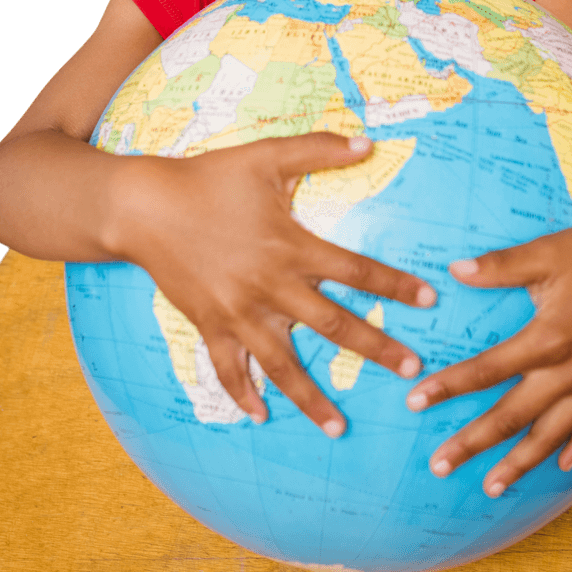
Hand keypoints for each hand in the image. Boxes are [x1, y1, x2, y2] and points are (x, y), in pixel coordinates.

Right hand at [113, 134, 436, 436]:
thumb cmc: (208, 178)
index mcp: (291, 247)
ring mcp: (238, 312)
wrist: (142, 206)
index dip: (395, 285)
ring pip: (283, 364)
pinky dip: (242, 393)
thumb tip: (368, 143)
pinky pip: (228, 368)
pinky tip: (259, 416)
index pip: (356, 271)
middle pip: (333, 325)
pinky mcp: (208, 325)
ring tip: (339, 428)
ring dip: (312, 398)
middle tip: (412, 372)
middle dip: (376, 349)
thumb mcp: (265, 157)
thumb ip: (318, 150)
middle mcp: (270, 287)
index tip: (429, 300)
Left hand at [405, 215, 571, 495]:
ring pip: (551, 434)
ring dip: (520, 463)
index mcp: (547, 339)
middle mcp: (569, 371)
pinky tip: (562, 465)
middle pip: (512, 416)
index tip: (415, 401)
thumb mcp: (549, 253)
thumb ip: (500, 266)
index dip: (448, 386)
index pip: (486, 370)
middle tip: (439, 465)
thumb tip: (455, 269)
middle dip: (472, 443)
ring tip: (492, 486)